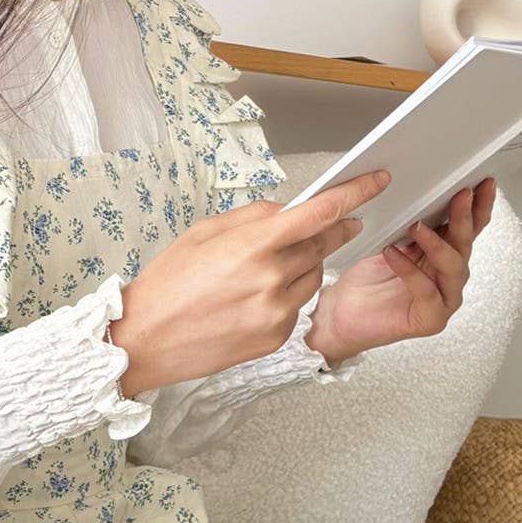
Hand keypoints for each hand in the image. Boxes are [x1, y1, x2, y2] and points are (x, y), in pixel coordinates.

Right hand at [110, 169, 391, 396]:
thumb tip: (287, 210)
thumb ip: (252, 217)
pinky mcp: (275, 337)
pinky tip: (254, 299)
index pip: (320, 212)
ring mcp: (276, 312)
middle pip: (322, 244)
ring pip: (312, 277)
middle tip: (339, 222)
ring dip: (305, 264)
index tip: (377, 180)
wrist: (144, 341)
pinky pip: (296, 306)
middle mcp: (271, 279)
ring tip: (268, 269)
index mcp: (253, 245)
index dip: (356, 193)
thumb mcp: (202, 232)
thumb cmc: (166, 285)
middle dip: (332, 230)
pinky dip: (287, 295)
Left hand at [304, 177, 496, 364]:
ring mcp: (444, 298)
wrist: (342, 314)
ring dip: (436, 243)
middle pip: (465, 244)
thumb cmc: (365, 280)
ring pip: (453, 267)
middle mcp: (448, 276)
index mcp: (443, 254)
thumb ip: (412, 223)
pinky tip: (394, 254)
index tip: (483, 182)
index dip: (479, 205)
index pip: (470, 228)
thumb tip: (424, 192)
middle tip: (460, 195)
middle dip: (464, 218)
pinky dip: (410, 271)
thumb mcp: (390, 240)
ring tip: (417, 226)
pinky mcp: (431, 318)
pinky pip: (427, 291)